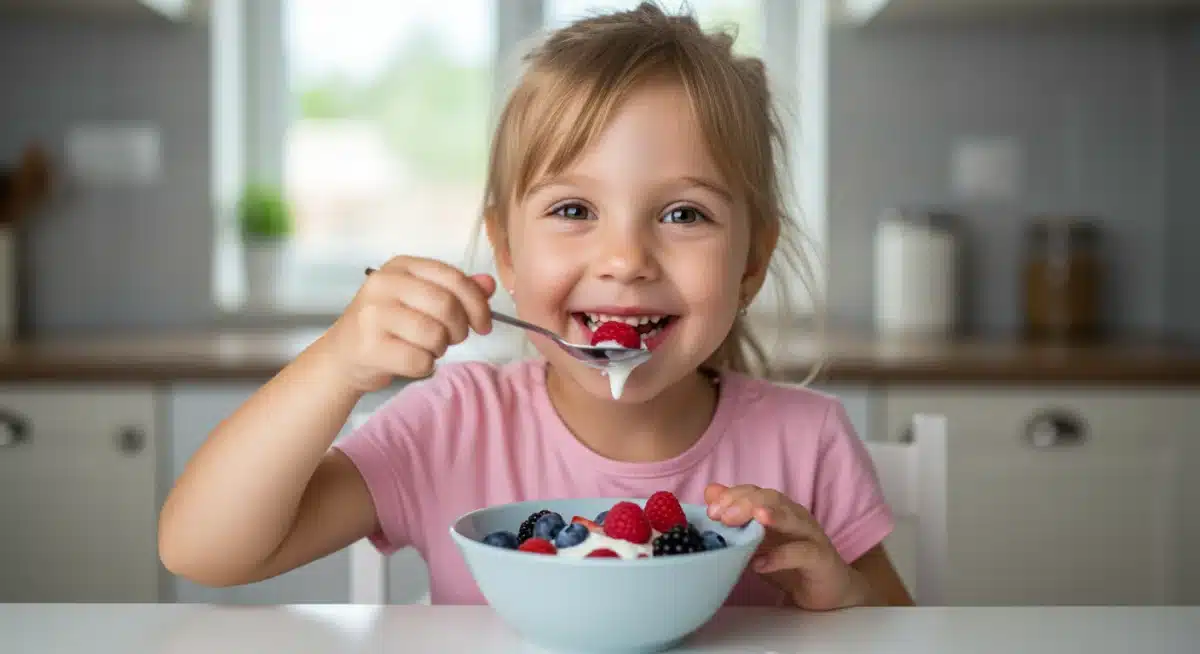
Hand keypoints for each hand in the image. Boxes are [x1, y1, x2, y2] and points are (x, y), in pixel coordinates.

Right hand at [321, 256, 495, 391]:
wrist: (343, 356)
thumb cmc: (389, 326)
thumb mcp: (420, 300)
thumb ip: (455, 290)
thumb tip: (489, 284)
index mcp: (401, 266)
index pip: (452, 277)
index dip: (476, 303)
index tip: (484, 324)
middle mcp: (383, 284)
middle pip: (446, 305)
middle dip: (459, 329)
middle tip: (453, 339)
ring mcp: (373, 314)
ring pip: (434, 335)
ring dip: (440, 349)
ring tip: (426, 348)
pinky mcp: (369, 346)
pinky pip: (420, 361)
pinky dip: (424, 366)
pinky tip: (410, 361)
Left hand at [704, 483, 878, 610]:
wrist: (828, 591)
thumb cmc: (789, 563)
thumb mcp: (758, 541)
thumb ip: (736, 518)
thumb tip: (711, 492)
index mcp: (778, 510)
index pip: (754, 491)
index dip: (732, 496)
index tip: (711, 511)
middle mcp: (795, 516)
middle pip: (772, 498)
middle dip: (745, 503)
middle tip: (722, 516)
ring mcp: (810, 535)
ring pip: (792, 517)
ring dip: (771, 516)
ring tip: (753, 519)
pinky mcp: (821, 558)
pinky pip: (803, 552)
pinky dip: (781, 557)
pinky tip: (760, 564)